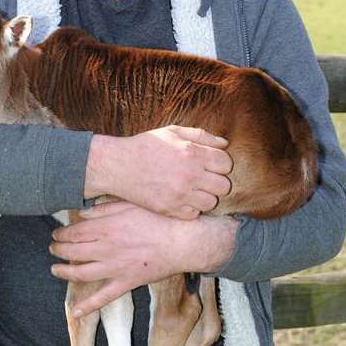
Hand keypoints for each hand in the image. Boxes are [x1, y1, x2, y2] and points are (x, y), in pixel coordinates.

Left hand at [49, 201, 237, 315]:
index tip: (56, 232)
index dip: (62, 233)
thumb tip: (82, 213)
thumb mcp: (129, 204)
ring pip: (81, 273)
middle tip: (52, 247)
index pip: (74, 232)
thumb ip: (103, 209)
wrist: (182, 240)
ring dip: (64, 272)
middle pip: (73, 251)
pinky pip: (104, 297)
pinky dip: (89, 306)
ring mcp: (115, 267)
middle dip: (58, 249)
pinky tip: (76, 311)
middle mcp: (106, 248)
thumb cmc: (157, 219)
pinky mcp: (126, 282)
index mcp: (106, 227)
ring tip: (55, 269)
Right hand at [85, 125, 232, 218]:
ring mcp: (180, 194)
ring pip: (211, 202)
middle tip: (203, 177)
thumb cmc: (146, 146)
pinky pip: (194, 214)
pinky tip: (181, 197)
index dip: (220, 163)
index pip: (226, 163)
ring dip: (204, 195)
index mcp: (192, 153)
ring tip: (192, 188)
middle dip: (216, 180)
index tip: (210, 163)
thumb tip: (225, 144)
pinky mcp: (170, 208)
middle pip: (223, 186)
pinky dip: (190, 207)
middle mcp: (189, 174)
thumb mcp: (172, 132)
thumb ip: (201, 135)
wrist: (119, 165)